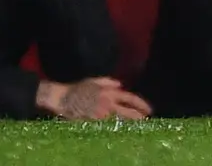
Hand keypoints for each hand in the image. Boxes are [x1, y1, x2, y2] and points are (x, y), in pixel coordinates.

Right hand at [37, 78, 151, 121]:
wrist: (62, 98)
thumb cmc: (78, 88)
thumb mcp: (95, 81)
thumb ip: (109, 82)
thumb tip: (120, 85)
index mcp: (110, 93)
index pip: (131, 99)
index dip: (142, 105)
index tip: (149, 110)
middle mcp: (108, 104)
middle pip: (128, 113)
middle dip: (138, 118)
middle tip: (146, 121)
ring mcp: (100, 115)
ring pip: (118, 122)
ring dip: (127, 124)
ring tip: (134, 127)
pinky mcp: (92, 123)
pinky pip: (106, 127)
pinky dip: (113, 128)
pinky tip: (118, 130)